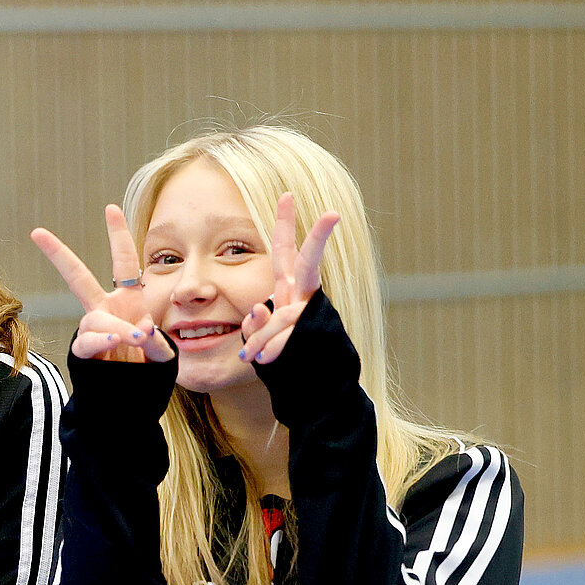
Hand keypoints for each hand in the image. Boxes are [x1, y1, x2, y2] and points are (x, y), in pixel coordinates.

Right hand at [31, 206, 174, 364]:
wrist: (130, 396)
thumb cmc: (146, 368)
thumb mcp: (162, 353)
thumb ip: (157, 342)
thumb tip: (143, 330)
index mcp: (128, 300)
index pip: (123, 262)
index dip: (118, 236)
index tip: (110, 209)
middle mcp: (107, 309)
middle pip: (78, 278)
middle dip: (59, 255)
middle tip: (38, 233)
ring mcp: (95, 329)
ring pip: (95, 319)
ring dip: (115, 327)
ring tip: (133, 338)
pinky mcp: (87, 351)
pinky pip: (87, 341)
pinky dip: (101, 339)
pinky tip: (114, 340)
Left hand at [237, 194, 340, 364]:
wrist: (312, 389)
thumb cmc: (284, 359)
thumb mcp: (261, 338)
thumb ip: (256, 324)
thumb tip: (257, 310)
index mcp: (288, 290)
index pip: (285, 252)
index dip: (285, 224)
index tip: (286, 195)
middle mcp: (303, 297)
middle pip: (309, 262)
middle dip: (319, 237)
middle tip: (332, 212)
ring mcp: (311, 316)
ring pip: (283, 316)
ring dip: (262, 339)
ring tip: (252, 358)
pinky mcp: (314, 335)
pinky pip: (285, 338)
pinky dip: (270, 350)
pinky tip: (263, 361)